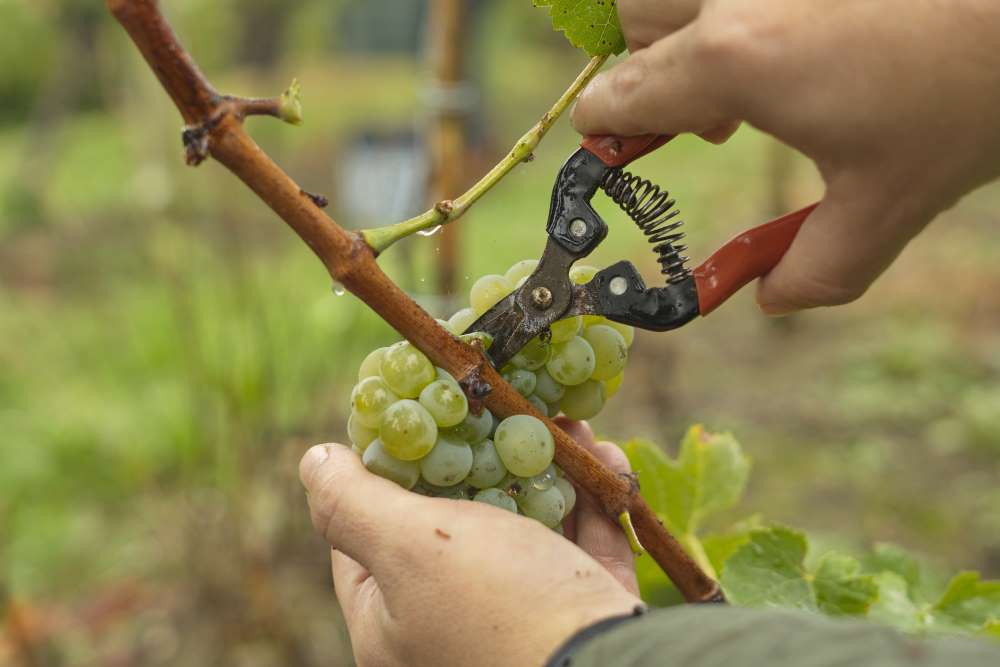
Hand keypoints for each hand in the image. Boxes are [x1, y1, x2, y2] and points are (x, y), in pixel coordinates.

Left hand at [299, 419, 641, 666]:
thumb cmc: (501, 607)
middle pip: (455, 520)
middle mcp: (450, 622)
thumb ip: (353, 502)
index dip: (383, 469)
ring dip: (547, 467)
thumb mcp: (409, 547)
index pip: (366, 535)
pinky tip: (606, 454)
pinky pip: (581, 543)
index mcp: (392, 622)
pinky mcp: (580, 608)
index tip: (410, 415)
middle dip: (482, 456)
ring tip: (563, 420)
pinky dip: (592, 498)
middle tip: (495, 405)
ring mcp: (519, 618)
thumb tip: (315, 459)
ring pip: (526, 525)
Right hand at [573, 0, 999, 313]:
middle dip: (649, 69)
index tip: (611, 156)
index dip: (604, 134)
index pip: (618, 96)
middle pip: (634, 20)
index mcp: (733, 61)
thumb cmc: (972, 95)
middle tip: (711, 112)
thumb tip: (773, 299)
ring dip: (686, 23)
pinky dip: (734, 5)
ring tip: (751, 61)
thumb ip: (820, 267)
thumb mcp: (892, 201)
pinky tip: (801, 29)